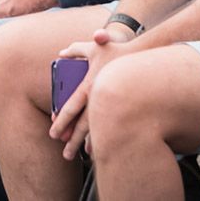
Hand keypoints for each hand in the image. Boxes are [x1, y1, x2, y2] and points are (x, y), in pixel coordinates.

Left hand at [48, 26, 136, 159]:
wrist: (145, 55)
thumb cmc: (118, 50)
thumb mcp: (95, 45)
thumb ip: (76, 49)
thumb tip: (61, 53)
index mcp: (89, 85)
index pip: (71, 107)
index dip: (61, 121)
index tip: (53, 133)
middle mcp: (99, 98)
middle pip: (83, 124)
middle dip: (72, 141)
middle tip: (65, 153)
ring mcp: (112, 105)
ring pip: (98, 129)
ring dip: (88, 143)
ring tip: (80, 155)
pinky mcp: (122, 107)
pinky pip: (111, 126)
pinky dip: (104, 138)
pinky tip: (99, 147)